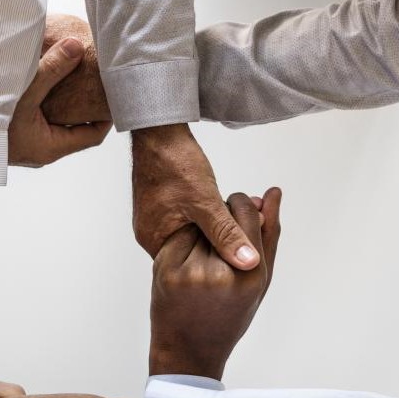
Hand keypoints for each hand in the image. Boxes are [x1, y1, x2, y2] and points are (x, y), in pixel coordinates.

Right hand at [8, 36, 111, 167]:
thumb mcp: (23, 96)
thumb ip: (50, 71)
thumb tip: (76, 47)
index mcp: (51, 147)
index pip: (92, 135)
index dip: (105, 115)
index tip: (110, 94)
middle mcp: (42, 150)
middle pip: (76, 129)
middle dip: (85, 107)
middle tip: (94, 84)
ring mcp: (28, 146)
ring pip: (56, 125)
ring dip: (64, 105)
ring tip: (73, 81)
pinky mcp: (14, 139)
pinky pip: (38, 122)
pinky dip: (46, 106)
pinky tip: (43, 87)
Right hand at [132, 124, 260, 270]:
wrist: (158, 133)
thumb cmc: (175, 163)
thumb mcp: (206, 201)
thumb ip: (226, 233)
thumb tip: (248, 262)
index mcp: (154, 240)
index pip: (191, 264)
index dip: (218, 258)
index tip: (240, 249)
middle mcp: (150, 234)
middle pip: (192, 250)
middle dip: (220, 240)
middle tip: (247, 227)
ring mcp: (153, 220)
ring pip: (192, 233)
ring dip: (214, 225)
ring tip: (236, 214)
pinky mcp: (159, 206)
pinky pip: (186, 220)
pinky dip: (205, 215)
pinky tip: (219, 206)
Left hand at [150, 188, 282, 378]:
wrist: (188, 349)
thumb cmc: (230, 314)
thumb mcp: (259, 281)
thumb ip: (269, 235)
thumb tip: (273, 192)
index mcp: (250, 274)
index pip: (246, 213)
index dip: (241, 204)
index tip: (238, 207)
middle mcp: (220, 272)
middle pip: (219, 216)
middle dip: (221, 216)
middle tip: (218, 234)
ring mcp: (189, 272)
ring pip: (197, 226)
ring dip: (201, 229)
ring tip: (203, 257)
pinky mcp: (164, 270)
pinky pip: (176, 239)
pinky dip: (182, 242)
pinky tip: (185, 262)